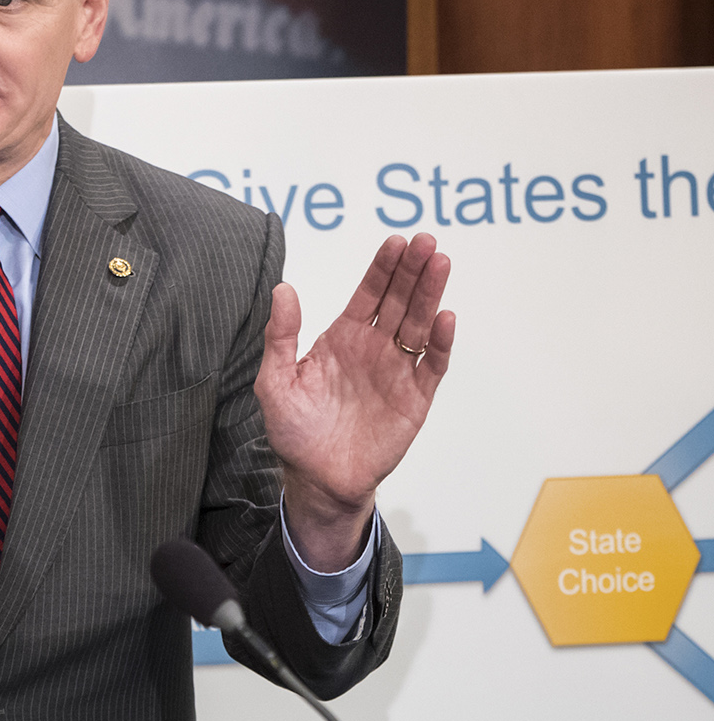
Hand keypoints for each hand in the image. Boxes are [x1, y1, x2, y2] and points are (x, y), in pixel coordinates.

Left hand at [254, 233, 453, 569]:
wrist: (318, 479)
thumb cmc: (294, 431)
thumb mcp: (275, 381)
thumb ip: (281, 337)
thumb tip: (283, 289)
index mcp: (342, 338)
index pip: (368, 294)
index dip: (382, 268)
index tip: (396, 242)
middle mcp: (373, 348)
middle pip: (399, 301)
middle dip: (412, 271)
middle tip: (426, 241)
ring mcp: (396, 371)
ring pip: (419, 325)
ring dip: (430, 294)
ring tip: (440, 263)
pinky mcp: (414, 399)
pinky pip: (431, 366)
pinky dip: (441, 343)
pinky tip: (445, 318)